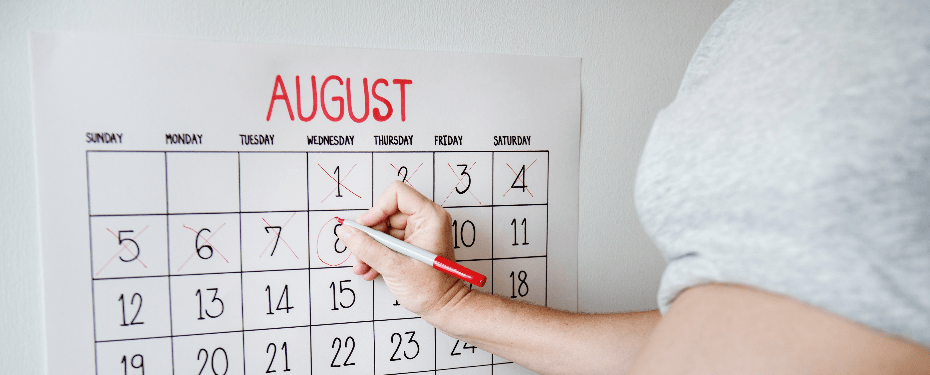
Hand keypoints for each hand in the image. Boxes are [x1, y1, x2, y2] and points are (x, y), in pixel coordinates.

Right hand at [336, 180, 468, 317]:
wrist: (444, 309)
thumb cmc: (431, 290)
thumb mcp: (394, 267)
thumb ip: (367, 248)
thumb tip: (346, 232)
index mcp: (430, 217)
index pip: (397, 194)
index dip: (377, 209)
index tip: (366, 229)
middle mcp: (425, 219)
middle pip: (386, 212)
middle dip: (369, 235)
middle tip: (360, 254)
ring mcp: (418, 231)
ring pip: (383, 228)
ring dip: (369, 247)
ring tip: (363, 266)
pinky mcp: (411, 243)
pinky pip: (387, 240)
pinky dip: (376, 253)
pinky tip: (370, 269)